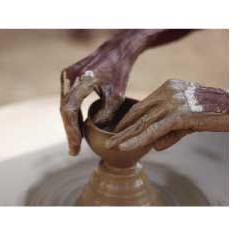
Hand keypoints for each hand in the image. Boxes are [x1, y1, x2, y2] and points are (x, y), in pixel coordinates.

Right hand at [60, 35, 136, 155]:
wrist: (117, 50)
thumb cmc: (119, 70)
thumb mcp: (116, 94)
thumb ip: (105, 113)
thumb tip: (91, 130)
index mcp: (79, 80)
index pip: (69, 110)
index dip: (71, 131)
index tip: (76, 147)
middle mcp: (68, 77)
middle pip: (65, 110)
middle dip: (70, 131)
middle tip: (74, 150)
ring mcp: (67, 76)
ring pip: (65, 105)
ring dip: (71, 124)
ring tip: (76, 142)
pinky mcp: (69, 77)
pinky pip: (69, 99)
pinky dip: (73, 113)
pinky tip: (78, 125)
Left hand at [106, 79, 228, 150]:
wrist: (233, 108)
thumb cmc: (211, 113)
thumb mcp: (187, 120)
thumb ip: (170, 132)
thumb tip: (154, 146)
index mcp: (167, 88)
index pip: (142, 105)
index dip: (128, 119)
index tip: (118, 130)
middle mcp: (167, 92)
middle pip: (139, 114)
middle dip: (122, 129)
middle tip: (108, 140)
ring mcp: (172, 102)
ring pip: (143, 123)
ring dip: (125, 137)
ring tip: (111, 146)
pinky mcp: (179, 115)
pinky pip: (153, 130)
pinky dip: (137, 140)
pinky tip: (124, 147)